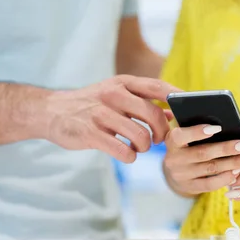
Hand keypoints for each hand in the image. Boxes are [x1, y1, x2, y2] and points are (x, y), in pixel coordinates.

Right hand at [42, 75, 178, 162]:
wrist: (52, 111)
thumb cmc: (90, 105)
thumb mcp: (116, 96)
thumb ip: (143, 103)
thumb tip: (172, 114)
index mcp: (122, 83)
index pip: (157, 87)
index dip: (176, 98)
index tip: (187, 109)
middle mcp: (112, 94)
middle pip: (153, 114)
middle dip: (162, 132)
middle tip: (158, 140)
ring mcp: (101, 114)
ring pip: (140, 135)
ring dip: (144, 147)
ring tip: (138, 147)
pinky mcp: (91, 133)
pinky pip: (123, 150)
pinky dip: (129, 156)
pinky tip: (126, 154)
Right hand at [163, 128, 239, 197]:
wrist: (176, 172)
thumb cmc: (187, 146)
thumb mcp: (186, 137)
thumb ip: (198, 131)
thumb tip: (226, 127)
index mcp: (172, 141)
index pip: (181, 136)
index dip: (198, 132)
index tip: (218, 128)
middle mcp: (174, 159)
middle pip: (203, 153)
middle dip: (227, 148)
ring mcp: (181, 175)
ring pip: (211, 169)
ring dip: (233, 163)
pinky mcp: (190, 187)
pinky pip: (210, 185)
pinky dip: (226, 178)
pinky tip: (239, 172)